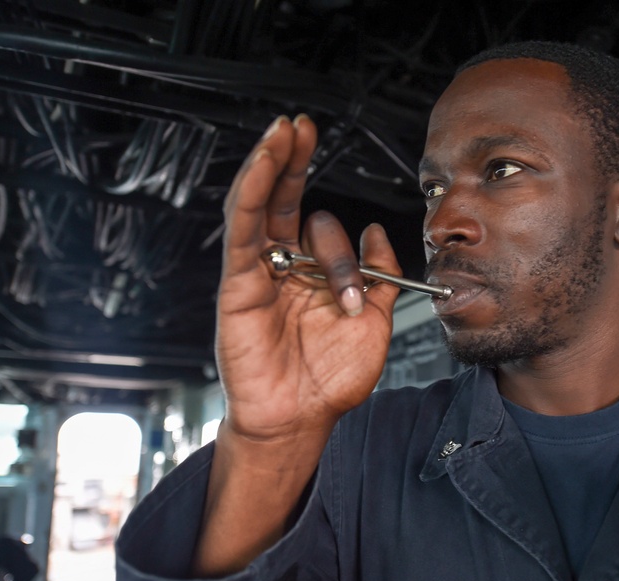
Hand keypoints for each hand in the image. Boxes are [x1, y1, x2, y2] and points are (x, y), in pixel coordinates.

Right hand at [217, 114, 400, 444]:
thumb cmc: (332, 378)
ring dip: (271, 168)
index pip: (314, 220)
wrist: (304, 417)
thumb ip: (379, 275)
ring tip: (283, 133)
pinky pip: (241, 234)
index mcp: (312, 275)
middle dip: (291, 160)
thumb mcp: (374, 320)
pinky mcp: (239, 285)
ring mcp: (259, 275)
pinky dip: (250, 197)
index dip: (317, 186)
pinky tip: (261, 167)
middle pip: (282, 202)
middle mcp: (283, 269)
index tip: (323, 147)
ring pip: (260, 210)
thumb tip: (378, 231)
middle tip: (300, 125)